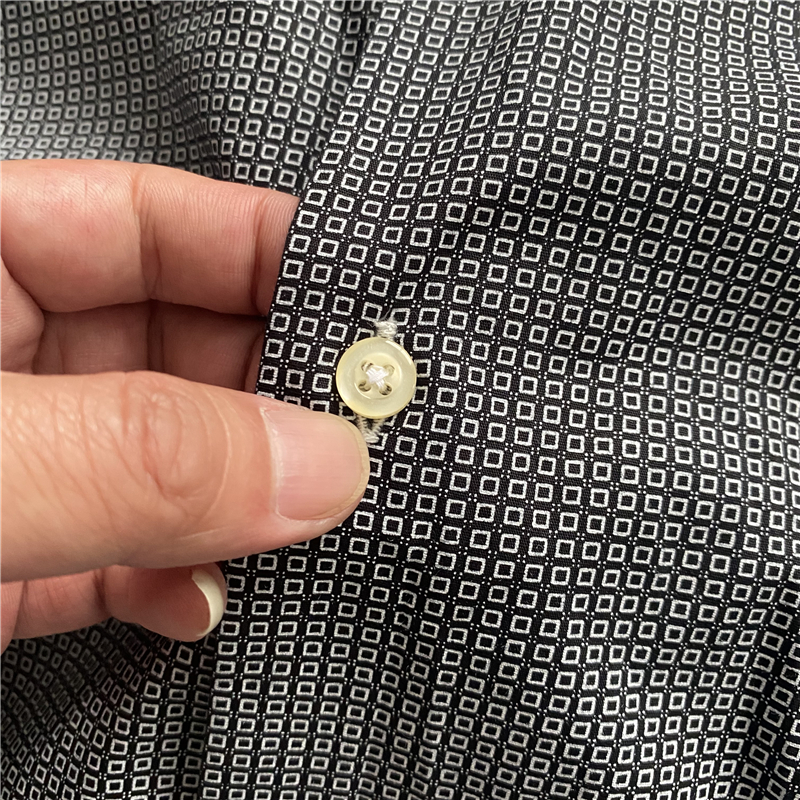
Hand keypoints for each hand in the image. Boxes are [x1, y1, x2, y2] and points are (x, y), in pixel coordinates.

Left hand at [1, 160, 368, 651]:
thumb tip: (317, 467)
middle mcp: (6, 365)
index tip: (368, 296)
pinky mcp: (20, 566)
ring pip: (177, 460)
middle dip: (278, 393)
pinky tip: (203, 600)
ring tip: (313, 523)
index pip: (147, 221)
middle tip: (362, 437)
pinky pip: (132, 556)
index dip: (263, 248)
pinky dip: (180, 582)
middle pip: (183, 346)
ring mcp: (23, 470)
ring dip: (246, 499)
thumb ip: (135, 457)